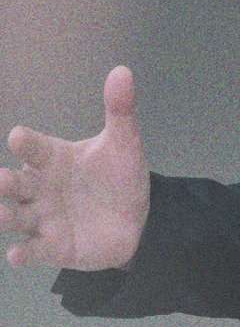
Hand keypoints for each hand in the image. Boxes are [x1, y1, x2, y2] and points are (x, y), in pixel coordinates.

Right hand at [2, 66, 152, 271]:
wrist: (138, 219)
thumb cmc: (119, 177)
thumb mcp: (125, 144)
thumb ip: (120, 110)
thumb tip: (123, 71)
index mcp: (52, 159)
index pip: (33, 149)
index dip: (27, 143)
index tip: (20, 138)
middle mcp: (39, 188)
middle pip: (14, 184)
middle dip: (4, 183)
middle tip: (0, 180)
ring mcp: (43, 218)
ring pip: (15, 217)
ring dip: (4, 216)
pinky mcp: (52, 246)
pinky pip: (34, 250)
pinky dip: (24, 253)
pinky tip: (17, 255)